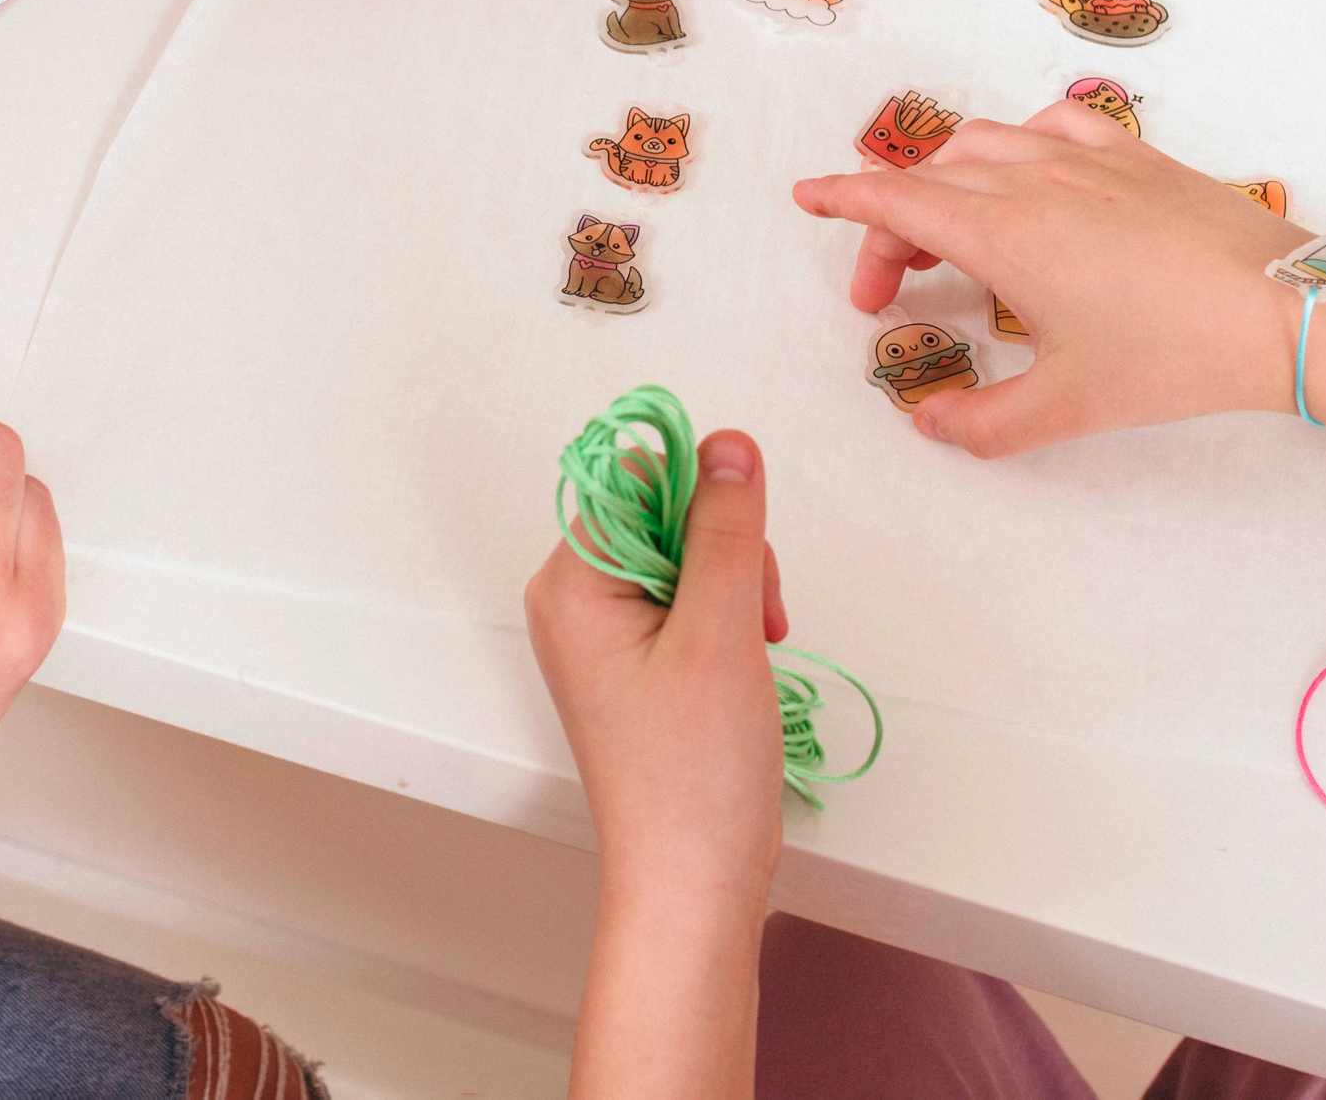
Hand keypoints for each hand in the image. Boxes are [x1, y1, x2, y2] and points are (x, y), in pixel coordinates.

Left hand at [525, 428, 789, 899]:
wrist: (693, 880)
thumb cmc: (692, 775)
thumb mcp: (720, 632)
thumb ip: (726, 528)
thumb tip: (727, 444)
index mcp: (570, 585)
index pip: (631, 478)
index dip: (696, 499)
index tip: (736, 547)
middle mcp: (575, 602)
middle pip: (663, 514)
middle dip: (726, 552)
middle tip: (751, 618)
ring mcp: (605, 636)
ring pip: (686, 556)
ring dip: (737, 588)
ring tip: (754, 648)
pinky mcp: (639, 663)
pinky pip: (689, 601)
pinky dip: (729, 619)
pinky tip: (745, 659)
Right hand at [793, 102, 1314, 456]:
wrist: (1284, 309)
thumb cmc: (1174, 355)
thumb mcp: (1068, 406)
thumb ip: (984, 423)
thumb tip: (930, 424)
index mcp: (1002, 233)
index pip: (896, 200)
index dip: (842, 197)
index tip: (806, 197)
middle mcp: (1034, 180)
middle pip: (931, 179)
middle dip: (892, 224)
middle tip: (888, 290)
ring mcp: (1088, 158)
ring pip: (985, 144)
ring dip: (947, 181)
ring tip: (949, 235)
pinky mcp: (1136, 155)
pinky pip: (1051, 126)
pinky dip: (1017, 146)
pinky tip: (1029, 177)